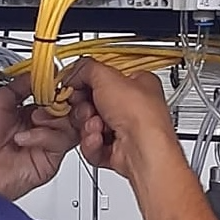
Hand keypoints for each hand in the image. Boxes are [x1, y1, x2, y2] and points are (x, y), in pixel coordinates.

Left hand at [0, 74, 94, 200]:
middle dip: (61, 101)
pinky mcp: (49, 161)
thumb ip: (20, 85)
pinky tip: (25, 138)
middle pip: (67, 110)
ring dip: (53, 117)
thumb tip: (38, 72)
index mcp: (24, 112)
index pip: (52, 96)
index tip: (57, 79)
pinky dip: (44, 135)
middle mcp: (36, 128)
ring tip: (35, 119)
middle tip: (52, 98)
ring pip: (70, 125)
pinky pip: (60, 142)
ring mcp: (43, 144)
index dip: (56, 88)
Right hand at [62, 58, 181, 181]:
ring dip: (88, 126)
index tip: (76, 84)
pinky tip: (99, 139)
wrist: (144, 150)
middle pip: (95, 104)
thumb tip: (75, 71)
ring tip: (97, 126)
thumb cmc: (140, 115)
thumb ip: (87, 68)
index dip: (88, 81)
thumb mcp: (107, 77)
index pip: (106, 78)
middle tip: (88, 107)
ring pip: (91, 126)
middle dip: (86, 108)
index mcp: (139, 84)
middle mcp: (133, 108)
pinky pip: (93, 146)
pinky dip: (92, 144)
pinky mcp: (117, 151)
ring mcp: (126, 131)